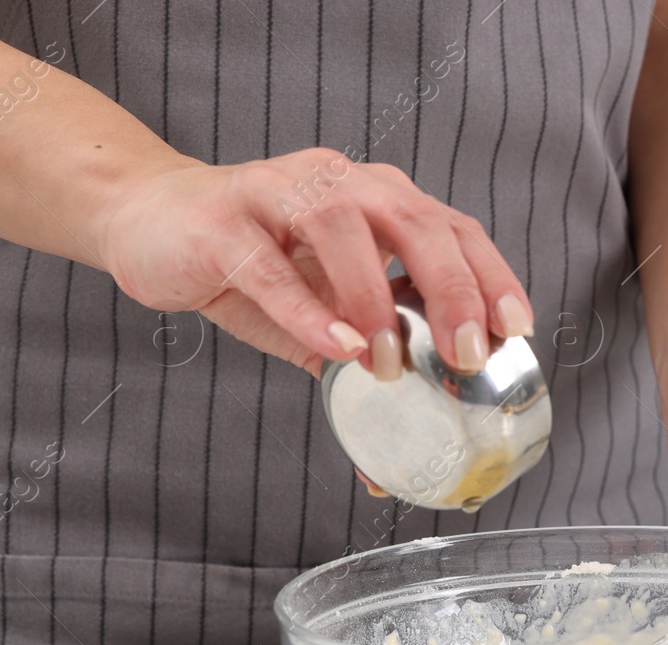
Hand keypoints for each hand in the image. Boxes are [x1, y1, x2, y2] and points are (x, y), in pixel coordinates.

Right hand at [97, 147, 535, 375]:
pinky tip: (337, 348)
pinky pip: (271, 266)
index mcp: (381, 200)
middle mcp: (340, 184)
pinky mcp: (223, 221)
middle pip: (416, 222)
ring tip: (389, 361)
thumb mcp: (327, 311)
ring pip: (344, 230)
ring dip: (374, 300)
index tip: (515, 329)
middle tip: (465, 352)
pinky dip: (309, 310)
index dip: (491, 277)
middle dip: (452, 289)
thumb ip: (370, 354)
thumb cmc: (253, 265)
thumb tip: (410, 437)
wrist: (151, 221)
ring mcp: (279, 193)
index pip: (455, 228)